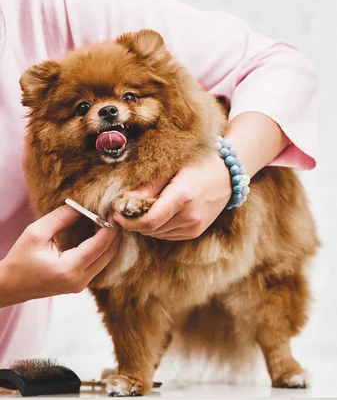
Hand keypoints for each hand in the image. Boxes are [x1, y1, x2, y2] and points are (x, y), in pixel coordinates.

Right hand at [0, 205, 119, 306]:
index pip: (100, 245)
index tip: (113, 210)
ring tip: (105, 220)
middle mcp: (79, 281)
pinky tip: (97, 233)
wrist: (10, 285)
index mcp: (69, 269)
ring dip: (109, 240)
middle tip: (113, 213)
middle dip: (113, 232)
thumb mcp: (37, 233)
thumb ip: (61, 218)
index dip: (109, 226)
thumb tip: (83, 206)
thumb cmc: (20, 258)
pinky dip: (101, 248)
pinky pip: (98, 264)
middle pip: (108, 253)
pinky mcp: (79, 285)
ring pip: (106, 260)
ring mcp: (80, 286)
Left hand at [112, 153, 230, 240]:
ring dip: (145, 225)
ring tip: (141, 209)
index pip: (148, 221)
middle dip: (133, 222)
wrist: (228, 174)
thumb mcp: (172, 169)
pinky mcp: (196, 231)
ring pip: (158, 234)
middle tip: (123, 209)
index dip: (128, 221)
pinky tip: (157, 213)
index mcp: (182, 197)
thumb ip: (148, 186)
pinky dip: (158, 227)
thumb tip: (124, 200)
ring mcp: (194, 226)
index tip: (116, 214)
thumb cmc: (198, 164)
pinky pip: (168, 235)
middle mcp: (189, 216)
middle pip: (150, 229)